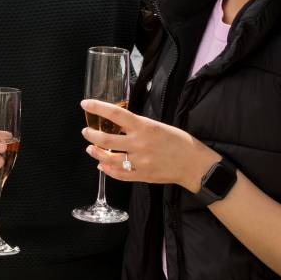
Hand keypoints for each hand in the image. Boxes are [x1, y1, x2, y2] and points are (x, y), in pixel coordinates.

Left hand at [80, 99, 216, 188]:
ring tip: (91, 149)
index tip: (85, 104)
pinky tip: (103, 165)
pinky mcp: (141, 176)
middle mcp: (139, 144)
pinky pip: (119, 174)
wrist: (194, 164)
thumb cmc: (180, 142)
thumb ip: (139, 126)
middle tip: (86, 131)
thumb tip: (119, 124)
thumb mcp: (159, 125)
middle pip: (105, 139)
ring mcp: (139, 162)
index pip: (115, 113)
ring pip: (109, 159)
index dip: (97, 107)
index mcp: (144, 127)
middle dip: (91, 135)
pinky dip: (108, 170)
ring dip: (96, 153)